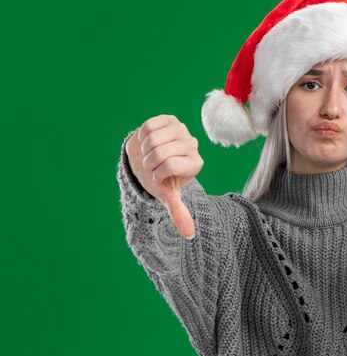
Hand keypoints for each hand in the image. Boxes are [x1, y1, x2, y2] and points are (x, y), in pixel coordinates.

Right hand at [126, 114, 203, 238]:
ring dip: (144, 149)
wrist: (149, 161)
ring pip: (152, 138)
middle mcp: (193, 144)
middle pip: (159, 151)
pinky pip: (148, 126)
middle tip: (151, 166)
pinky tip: (148, 142)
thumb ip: (179, 213)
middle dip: (148, 162)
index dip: (158, 173)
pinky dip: (142, 137)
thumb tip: (190, 235)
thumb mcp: (168, 195)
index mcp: (196, 163)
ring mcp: (182, 130)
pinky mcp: (170, 119)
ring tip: (149, 154)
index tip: (160, 176)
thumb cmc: (160, 179)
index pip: (170, 165)